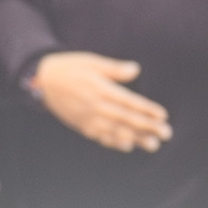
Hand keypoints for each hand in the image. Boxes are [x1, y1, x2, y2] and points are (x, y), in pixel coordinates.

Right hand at [33, 51, 170, 152]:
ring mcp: (87, 118)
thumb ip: (113, 68)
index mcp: (99, 89)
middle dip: (147, 127)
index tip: (162, 116)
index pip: (128, 102)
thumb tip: (135, 69)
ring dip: (135, 139)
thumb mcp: (91, 62)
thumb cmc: (69, 68)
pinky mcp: (80, 124)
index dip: (146, 110)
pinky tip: (126, 146)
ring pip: (114, 131)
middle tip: (166, 134)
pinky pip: (99, 136)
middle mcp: (94, 106)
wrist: (41, 81)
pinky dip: (113, 142)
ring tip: (152, 145)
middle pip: (125, 119)